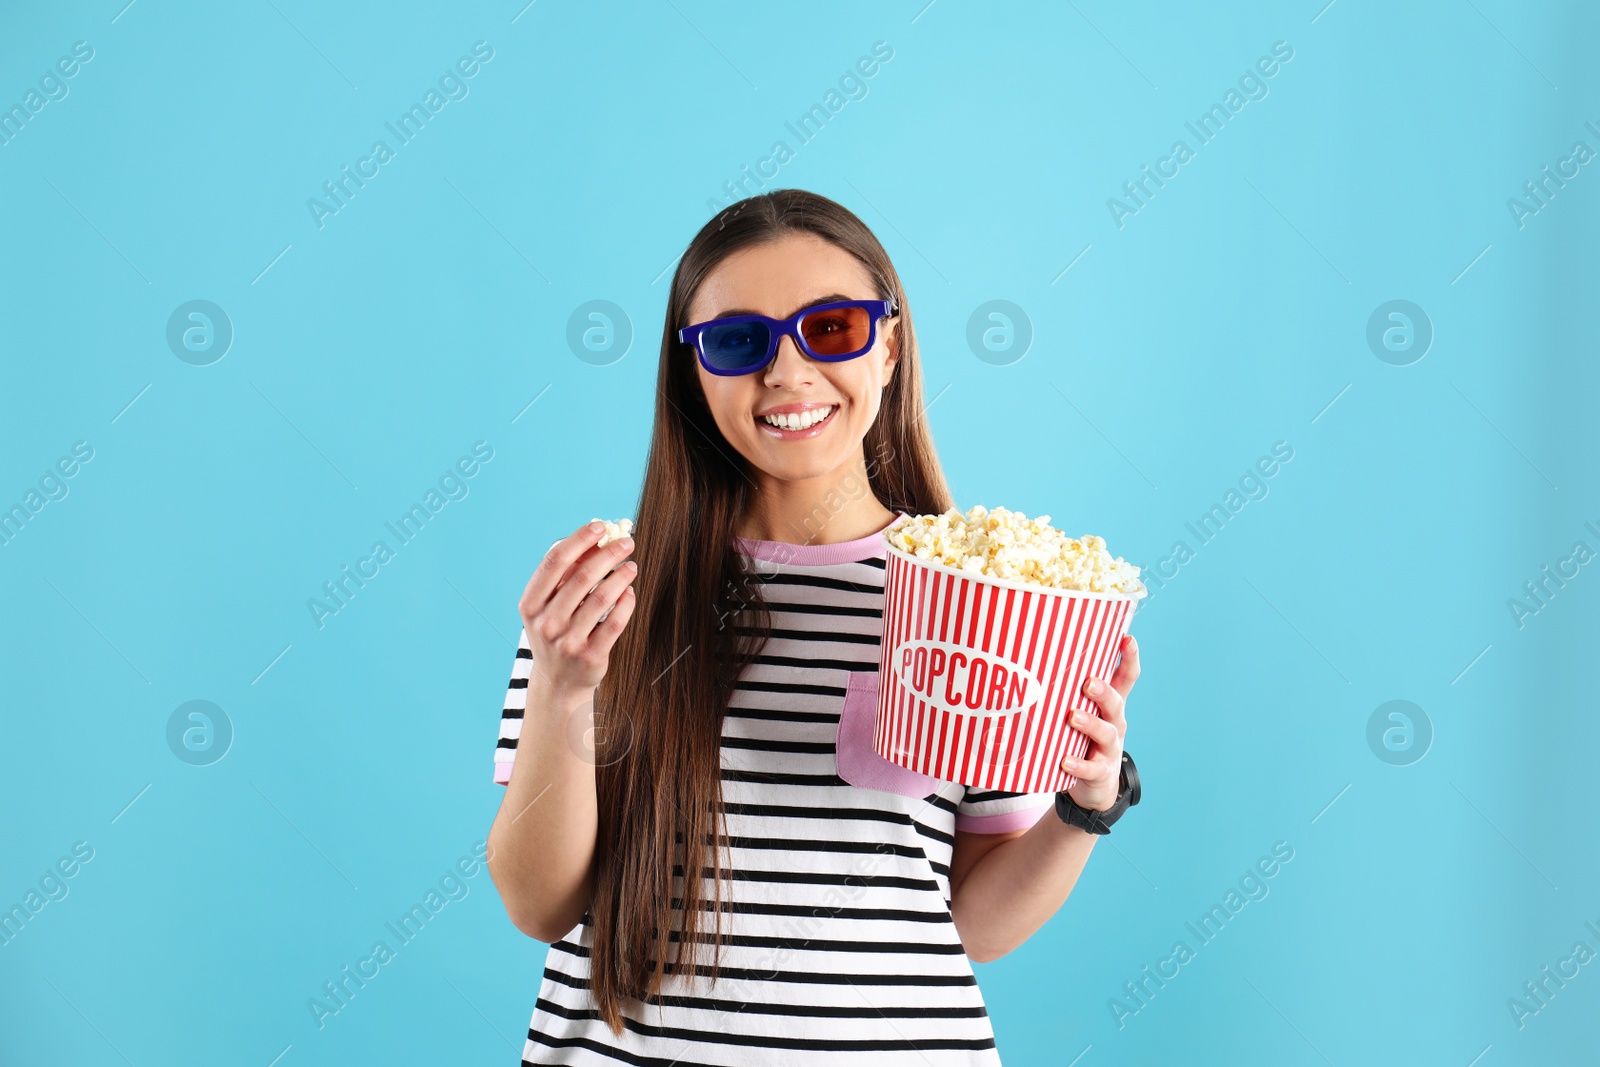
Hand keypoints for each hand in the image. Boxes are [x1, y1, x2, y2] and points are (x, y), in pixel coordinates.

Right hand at [518, 520, 638, 694]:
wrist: (558, 682)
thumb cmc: (556, 632)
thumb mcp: (549, 605)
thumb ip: (567, 574)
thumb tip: (595, 538)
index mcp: (530, 604)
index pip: (554, 562)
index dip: (579, 540)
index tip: (600, 526)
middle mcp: (546, 623)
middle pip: (582, 577)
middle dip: (608, 554)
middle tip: (626, 542)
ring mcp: (568, 641)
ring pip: (602, 598)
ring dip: (621, 576)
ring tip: (631, 566)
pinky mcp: (590, 655)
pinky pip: (615, 622)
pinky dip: (626, 603)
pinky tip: (630, 592)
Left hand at [1061, 634, 1139, 812]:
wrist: (1095, 787)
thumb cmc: (1083, 740)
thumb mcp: (1083, 714)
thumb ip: (1067, 693)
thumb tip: (1032, 660)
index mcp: (1110, 706)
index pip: (1126, 679)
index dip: (1129, 659)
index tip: (1127, 639)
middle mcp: (1114, 724)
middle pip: (1116, 703)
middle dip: (1104, 692)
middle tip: (1088, 683)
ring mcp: (1109, 749)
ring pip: (1106, 733)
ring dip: (1090, 723)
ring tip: (1073, 717)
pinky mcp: (1100, 772)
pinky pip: (1091, 767)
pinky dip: (1078, 764)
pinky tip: (1065, 760)